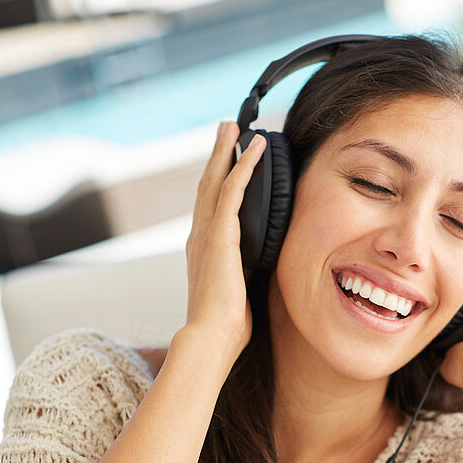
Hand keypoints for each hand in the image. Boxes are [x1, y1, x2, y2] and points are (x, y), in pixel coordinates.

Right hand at [181, 121, 266, 368]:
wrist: (211, 337)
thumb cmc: (226, 326)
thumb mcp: (239, 291)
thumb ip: (246, 273)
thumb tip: (262, 268)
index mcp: (204, 251)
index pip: (210, 207)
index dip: (217, 180)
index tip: (226, 160)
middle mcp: (200, 237)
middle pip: (207, 184)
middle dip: (217, 154)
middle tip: (225, 128)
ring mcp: (206, 234)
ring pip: (215, 179)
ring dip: (226, 150)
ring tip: (234, 125)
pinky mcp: (219, 235)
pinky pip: (231, 190)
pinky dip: (243, 165)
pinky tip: (253, 146)